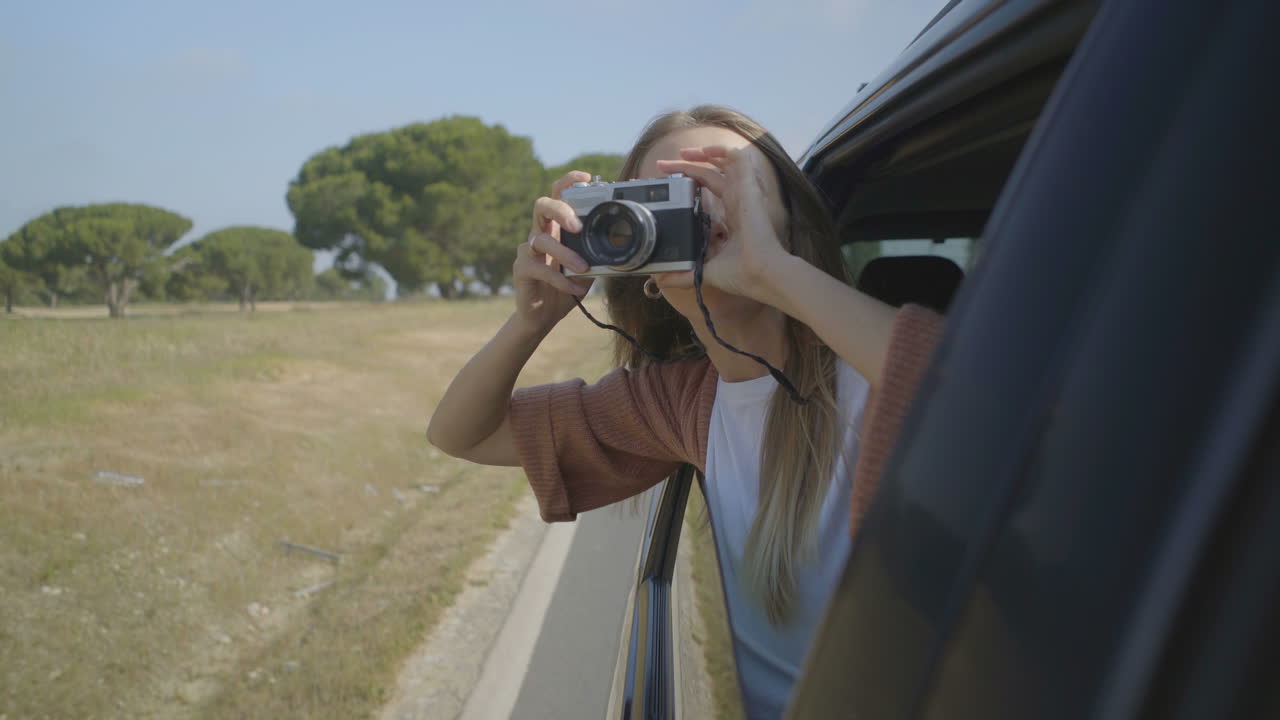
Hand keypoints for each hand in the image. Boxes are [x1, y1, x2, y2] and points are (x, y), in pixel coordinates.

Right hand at [513, 171, 594, 332]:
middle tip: (577, 226)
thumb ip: (598, 253)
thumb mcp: (589, 267)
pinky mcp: (521, 269)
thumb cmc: (567, 286)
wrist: (544, 315)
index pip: (558, 195)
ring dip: (565, 254)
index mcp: (557, 228)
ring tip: (583, 268)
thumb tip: (624, 243)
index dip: (568, 181)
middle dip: (560, 210)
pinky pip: (539, 268)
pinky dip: (560, 279)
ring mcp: (527, 251)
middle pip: (542, 205)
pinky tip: (574, 288)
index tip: (586, 177)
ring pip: (540, 239)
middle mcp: (540, 233)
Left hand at [655, 145, 791, 301]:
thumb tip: (661, 280)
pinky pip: (737, 157)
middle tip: (664, 165)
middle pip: (711, 174)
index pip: (710, 192)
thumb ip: (683, 273)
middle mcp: (738, 201)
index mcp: (732, 217)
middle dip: (688, 166)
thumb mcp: (704, 271)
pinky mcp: (748, 186)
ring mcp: (743, 192)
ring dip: (703, 153)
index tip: (670, 184)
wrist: (760, 273)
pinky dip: (721, 149)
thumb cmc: (741, 273)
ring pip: (724, 162)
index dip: (691, 183)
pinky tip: (702, 150)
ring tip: (681, 153)